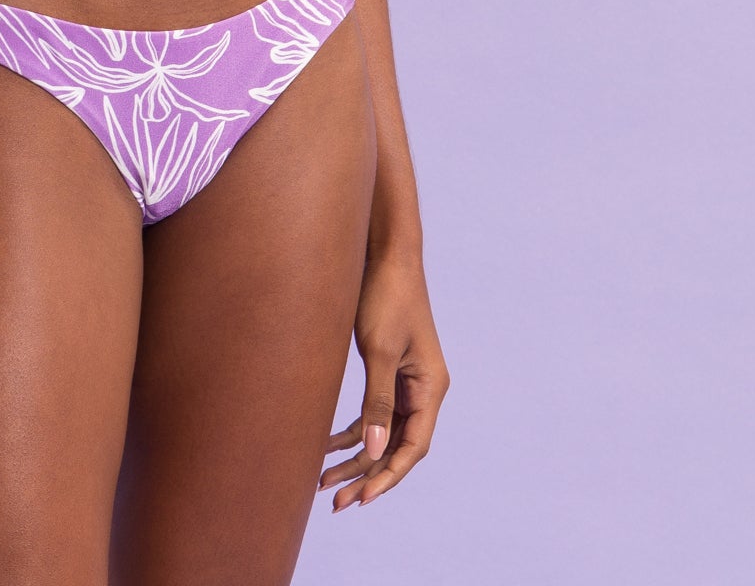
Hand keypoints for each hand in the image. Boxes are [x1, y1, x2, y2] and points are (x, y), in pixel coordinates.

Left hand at [320, 249, 449, 512]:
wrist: (383, 251)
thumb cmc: (386, 295)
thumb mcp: (380, 351)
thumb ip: (377, 402)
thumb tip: (371, 450)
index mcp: (430, 387)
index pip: (412, 447)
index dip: (387, 476)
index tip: (361, 499)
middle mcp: (422, 389)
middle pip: (396, 446)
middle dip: (366, 475)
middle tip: (335, 503)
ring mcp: (406, 380)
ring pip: (381, 433)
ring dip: (355, 457)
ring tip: (323, 482)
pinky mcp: (387, 369)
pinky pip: (372, 412)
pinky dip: (351, 430)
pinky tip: (325, 444)